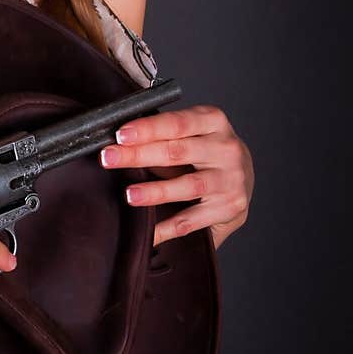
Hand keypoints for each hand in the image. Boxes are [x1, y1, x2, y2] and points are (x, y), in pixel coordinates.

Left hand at [99, 104, 253, 250]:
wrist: (243, 175)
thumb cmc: (206, 150)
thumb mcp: (191, 133)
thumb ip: (163, 135)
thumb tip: (120, 143)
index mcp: (213, 122)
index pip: (177, 123)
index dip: (148, 128)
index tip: (121, 135)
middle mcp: (226, 148)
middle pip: (177, 152)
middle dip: (138, 155)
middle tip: (110, 158)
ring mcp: (230, 179)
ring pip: (187, 186)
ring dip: (155, 191)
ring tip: (130, 194)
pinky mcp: (231, 208)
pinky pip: (193, 220)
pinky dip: (168, 228)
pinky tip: (149, 230)